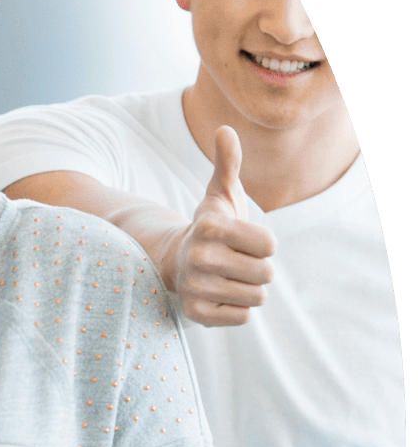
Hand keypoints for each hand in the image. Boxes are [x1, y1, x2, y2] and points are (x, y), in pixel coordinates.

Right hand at [162, 127, 277, 326]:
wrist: (174, 261)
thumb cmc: (211, 227)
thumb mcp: (220, 194)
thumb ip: (228, 163)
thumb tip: (225, 129)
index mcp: (210, 227)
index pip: (271, 245)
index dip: (263, 243)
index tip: (243, 240)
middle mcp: (199, 257)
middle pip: (267, 274)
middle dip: (258, 269)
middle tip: (236, 262)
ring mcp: (195, 286)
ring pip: (257, 296)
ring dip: (249, 289)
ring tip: (228, 278)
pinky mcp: (196, 312)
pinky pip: (243, 317)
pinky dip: (238, 309)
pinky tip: (221, 295)